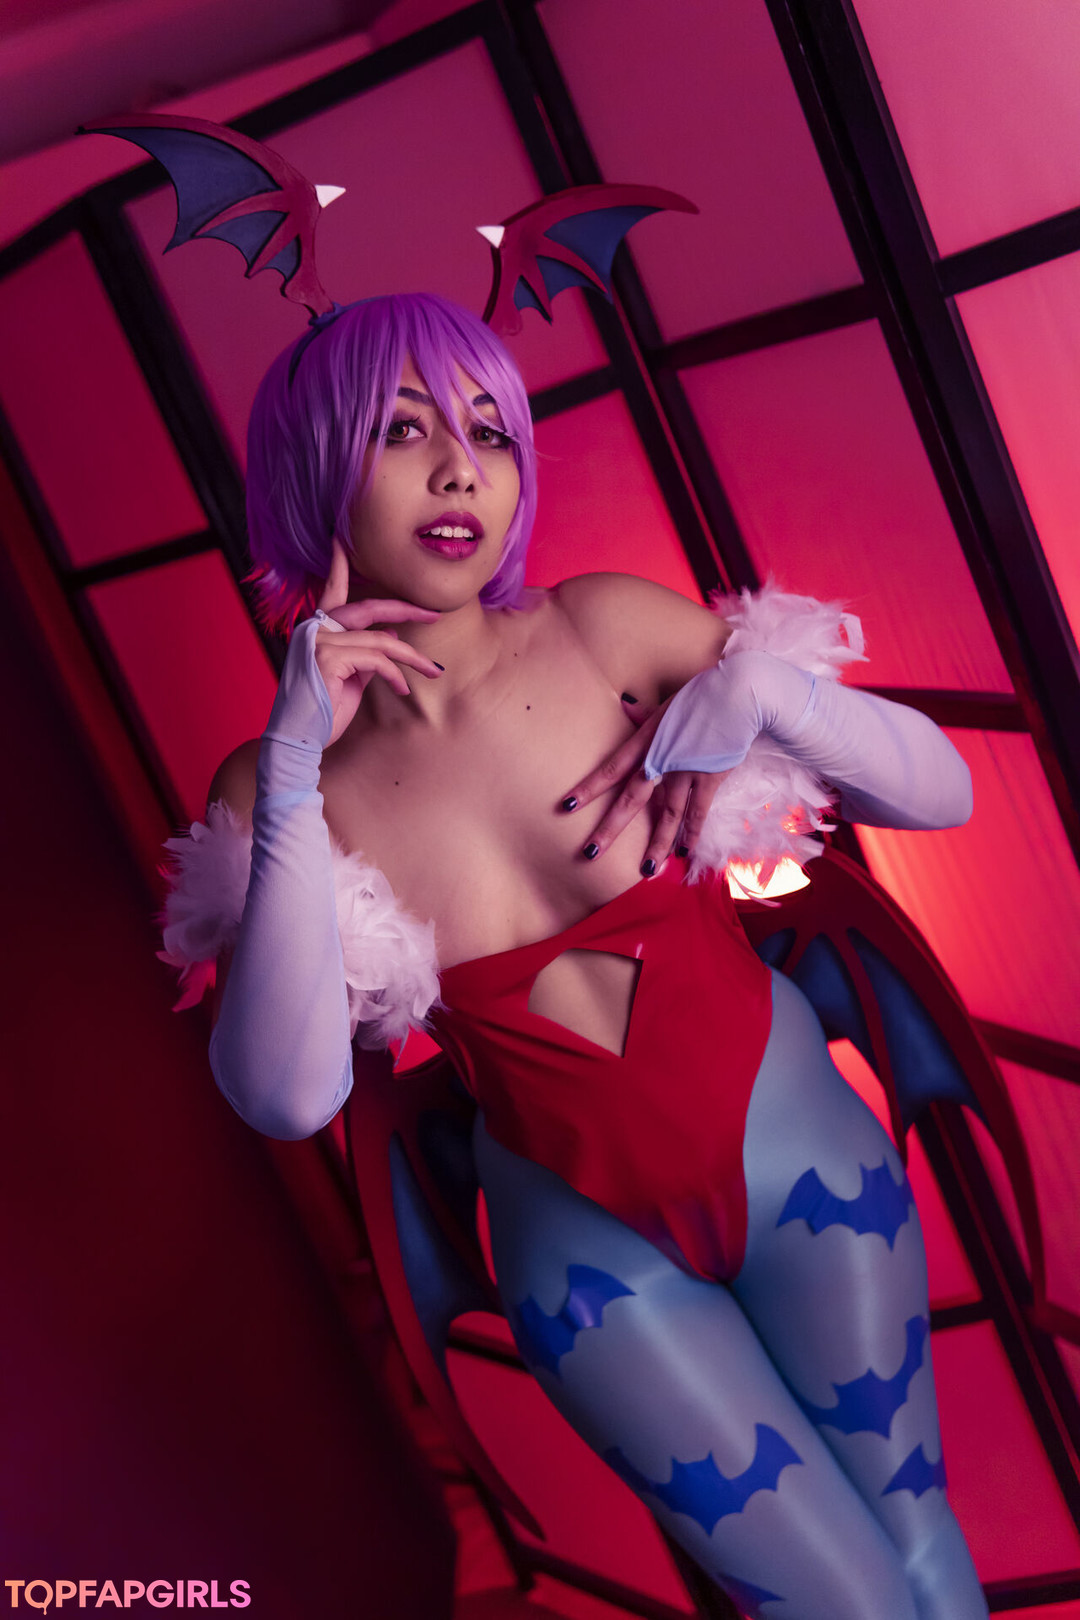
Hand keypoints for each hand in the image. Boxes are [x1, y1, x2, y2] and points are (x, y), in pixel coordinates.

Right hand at [310, 537, 443, 745]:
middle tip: (434, 613)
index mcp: (316, 630)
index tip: (340, 540)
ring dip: (412, 657)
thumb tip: (391, 636)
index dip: (339, 566)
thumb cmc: (322, 712)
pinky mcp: (331, 659)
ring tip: (433, 670)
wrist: (297, 741)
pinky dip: (396, 675)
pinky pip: (378, 660)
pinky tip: (403, 689)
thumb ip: (366, 653)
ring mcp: (321, 642)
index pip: (332, 591)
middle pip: (369, 608)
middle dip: (406, 609)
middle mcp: (315, 630)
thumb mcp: (349, 677)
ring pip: (382, 640)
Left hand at [561, 695, 729, 873]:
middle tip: (591, 853)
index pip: (610, 768)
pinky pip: (699, 812)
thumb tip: (625, 706)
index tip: (567, 806)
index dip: (588, 788)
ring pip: (668, 814)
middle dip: (610, 828)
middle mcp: (661, 759)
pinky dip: (692, 833)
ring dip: (657, 843)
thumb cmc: (701, 697)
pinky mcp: (710, 778)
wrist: (737, 694)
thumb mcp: (667, 705)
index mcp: (646, 741)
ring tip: (647, 869)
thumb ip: (644, 714)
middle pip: (631, 799)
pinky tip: (685, 852)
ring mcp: (685, 771)